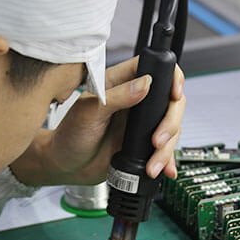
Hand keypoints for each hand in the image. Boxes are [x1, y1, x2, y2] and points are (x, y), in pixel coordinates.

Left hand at [10, 57, 185, 185]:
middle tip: (158, 141)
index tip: (174, 94)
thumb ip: (117, 96)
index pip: (153, 69)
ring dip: (167, 148)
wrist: (65, 166)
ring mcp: (141, 124)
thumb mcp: (89, 112)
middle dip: (171, 123)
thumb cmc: (69, 135)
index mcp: (120, 84)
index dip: (171, 77)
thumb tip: (145, 84)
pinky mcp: (143, 145)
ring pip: (171, 128)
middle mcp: (135, 101)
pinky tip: (164, 170)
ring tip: (152, 165)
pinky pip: (164, 150)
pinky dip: (167, 161)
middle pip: (170, 102)